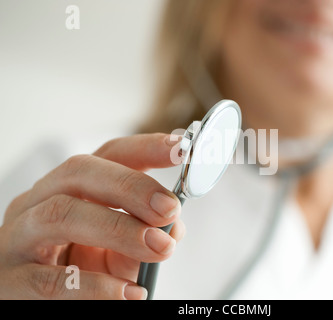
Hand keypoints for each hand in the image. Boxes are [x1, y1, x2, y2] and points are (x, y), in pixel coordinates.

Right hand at [0, 134, 184, 299]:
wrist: (31, 299)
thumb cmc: (79, 267)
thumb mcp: (115, 248)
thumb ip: (143, 235)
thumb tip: (175, 228)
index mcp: (71, 188)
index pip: (109, 154)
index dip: (147, 147)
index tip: (182, 149)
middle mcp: (40, 202)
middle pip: (80, 171)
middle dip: (131, 187)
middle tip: (170, 209)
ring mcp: (19, 238)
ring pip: (60, 214)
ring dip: (118, 228)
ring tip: (159, 248)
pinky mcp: (11, 281)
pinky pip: (51, 280)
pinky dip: (96, 286)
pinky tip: (128, 293)